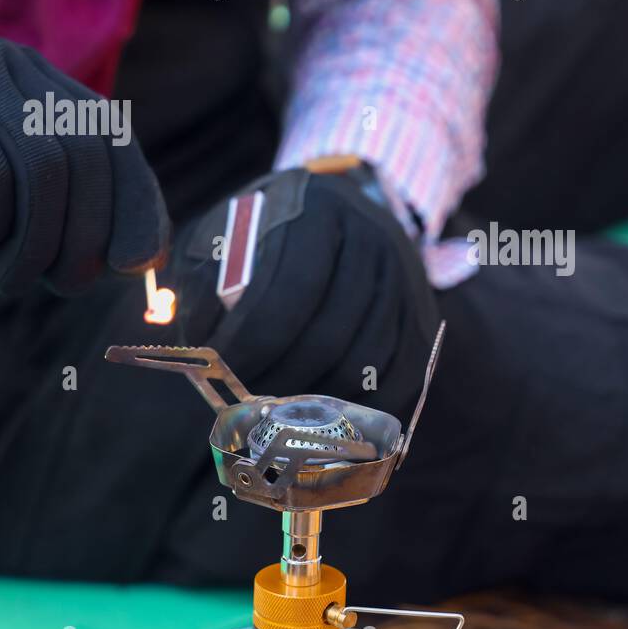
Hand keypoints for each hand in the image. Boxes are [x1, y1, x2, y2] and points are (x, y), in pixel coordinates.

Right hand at [0, 33, 169, 310]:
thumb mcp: (37, 236)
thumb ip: (94, 230)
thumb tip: (148, 256)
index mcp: (40, 87)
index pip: (110, 137)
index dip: (133, 201)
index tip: (138, 263)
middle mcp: (4, 65)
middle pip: (82, 151)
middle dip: (82, 234)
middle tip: (64, 284)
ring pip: (40, 167)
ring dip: (27, 244)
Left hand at [173, 167, 438, 416]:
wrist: (339, 210)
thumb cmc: (264, 232)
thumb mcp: (224, 238)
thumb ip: (204, 287)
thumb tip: (204, 355)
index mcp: (316, 211)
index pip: (288, 293)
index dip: (252, 345)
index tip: (224, 374)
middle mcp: (371, 239)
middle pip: (329, 335)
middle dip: (282, 383)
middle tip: (249, 407)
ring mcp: (405, 278)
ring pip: (367, 361)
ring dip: (321, 402)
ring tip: (281, 416)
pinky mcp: (423, 314)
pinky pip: (403, 376)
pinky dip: (366, 408)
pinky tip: (329, 418)